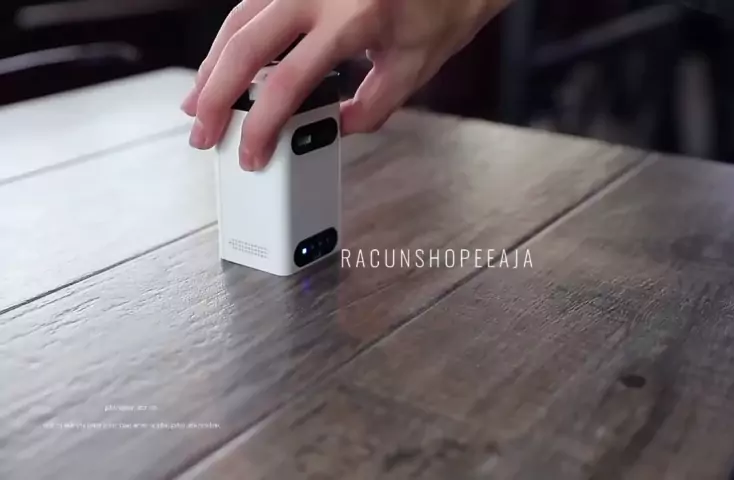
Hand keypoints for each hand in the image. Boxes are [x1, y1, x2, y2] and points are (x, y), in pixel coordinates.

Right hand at [181, 0, 509, 170]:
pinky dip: (232, 40)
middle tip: (202, 134)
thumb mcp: (414, 69)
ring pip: (238, 20)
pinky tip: (225, 65)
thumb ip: (371, 107)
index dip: (262, 125)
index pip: (290, 82)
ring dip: (214, 65)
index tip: (251, 154)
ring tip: (200, 104)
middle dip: (214, 96)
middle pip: (245, 46)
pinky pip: (252, 6)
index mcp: (354, 18)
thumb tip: (331, 130)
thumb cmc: (442, 10)